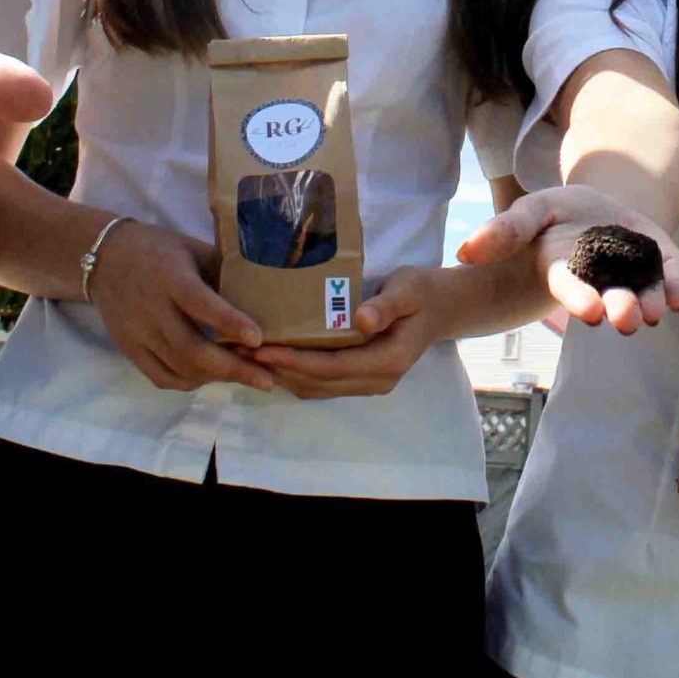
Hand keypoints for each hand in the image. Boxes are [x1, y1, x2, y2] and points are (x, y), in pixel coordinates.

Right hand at [87, 219, 273, 392]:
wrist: (103, 258)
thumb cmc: (158, 249)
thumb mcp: (192, 248)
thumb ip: (222, 271)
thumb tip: (262, 295)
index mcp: (170, 277)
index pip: (199, 303)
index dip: (229, 322)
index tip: (258, 339)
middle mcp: (151, 308)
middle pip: (191, 349)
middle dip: (233, 368)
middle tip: (267, 380)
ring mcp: (136, 333)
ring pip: (179, 368)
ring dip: (216, 377)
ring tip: (246, 376)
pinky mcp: (128, 349)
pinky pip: (161, 377)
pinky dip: (190, 382)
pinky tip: (211, 376)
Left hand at [253, 265, 453, 398]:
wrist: (438, 308)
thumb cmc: (421, 293)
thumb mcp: (408, 290)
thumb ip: (387, 305)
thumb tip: (362, 320)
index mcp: (389, 360)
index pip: (332, 367)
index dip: (295, 360)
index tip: (262, 348)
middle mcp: (377, 381)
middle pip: (318, 382)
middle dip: (278, 368)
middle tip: (240, 350)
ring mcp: (368, 384)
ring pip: (316, 387)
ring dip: (282, 374)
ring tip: (247, 355)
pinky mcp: (358, 379)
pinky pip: (321, 382)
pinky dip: (294, 373)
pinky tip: (272, 356)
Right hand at [456, 184, 678, 332]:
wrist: (598, 207)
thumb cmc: (558, 215)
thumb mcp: (531, 210)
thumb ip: (504, 230)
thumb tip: (466, 252)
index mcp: (565, 270)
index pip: (569, 287)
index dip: (577, 299)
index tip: (590, 312)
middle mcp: (600, 280)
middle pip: (610, 297)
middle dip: (620, 309)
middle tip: (628, 319)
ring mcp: (633, 273)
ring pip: (643, 294)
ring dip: (650, 303)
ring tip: (655, 312)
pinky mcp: (661, 263)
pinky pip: (672, 277)